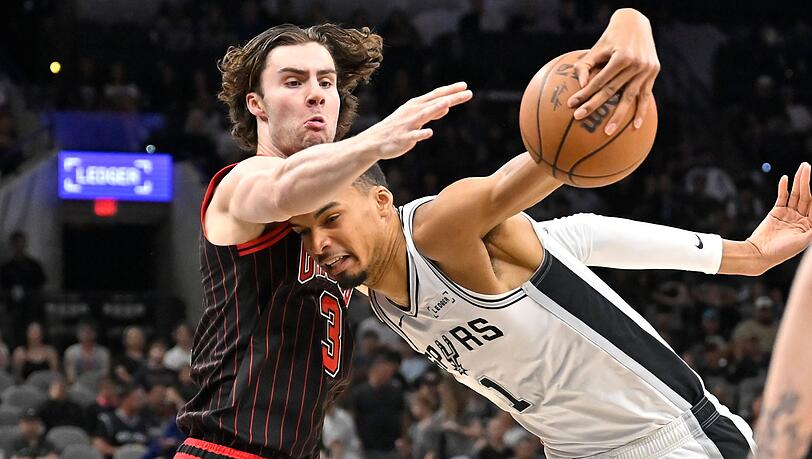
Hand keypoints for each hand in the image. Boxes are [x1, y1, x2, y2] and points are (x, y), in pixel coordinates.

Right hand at [360, 82, 472, 159]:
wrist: (375, 141)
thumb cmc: (398, 127)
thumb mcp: (415, 117)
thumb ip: (432, 112)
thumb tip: (446, 105)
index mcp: (416, 105)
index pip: (436, 95)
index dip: (451, 90)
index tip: (465, 86)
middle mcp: (413, 112)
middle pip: (435, 102)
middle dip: (451, 97)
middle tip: (468, 92)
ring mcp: (408, 124)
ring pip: (424, 115)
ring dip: (435, 109)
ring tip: (447, 103)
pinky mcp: (403, 138)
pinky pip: (413, 136)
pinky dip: (421, 134)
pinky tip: (429, 133)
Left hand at [566, 8, 659, 134]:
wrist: (636, 23)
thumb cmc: (611, 38)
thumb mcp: (597, 48)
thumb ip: (585, 66)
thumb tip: (580, 86)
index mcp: (621, 57)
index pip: (599, 80)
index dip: (585, 93)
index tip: (571, 105)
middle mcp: (636, 64)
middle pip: (612, 91)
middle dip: (594, 106)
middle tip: (579, 118)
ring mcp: (646, 70)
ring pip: (629, 97)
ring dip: (618, 116)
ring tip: (607, 132)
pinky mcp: (653, 74)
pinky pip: (645, 96)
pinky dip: (640, 112)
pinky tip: (635, 127)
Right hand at [747, 163, 811, 272]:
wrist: (760, 253)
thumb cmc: (782, 251)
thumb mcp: (804, 240)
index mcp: (810, 225)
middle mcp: (801, 218)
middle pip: (806, 196)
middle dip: (807, 181)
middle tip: (807, 167)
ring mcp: (789, 214)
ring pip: (795, 194)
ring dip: (798, 181)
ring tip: (802, 168)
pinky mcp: (776, 212)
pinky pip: (781, 197)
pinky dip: (783, 188)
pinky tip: (785, 179)